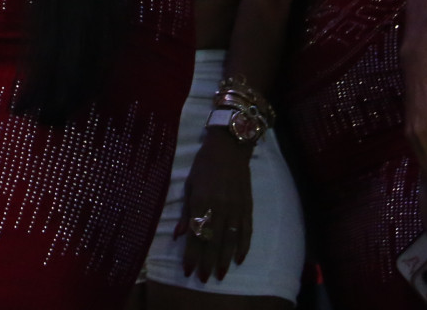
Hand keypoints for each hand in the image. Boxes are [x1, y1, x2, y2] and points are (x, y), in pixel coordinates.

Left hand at [174, 132, 253, 280]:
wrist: (230, 146)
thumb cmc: (204, 163)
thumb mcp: (189, 184)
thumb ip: (185, 211)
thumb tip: (178, 235)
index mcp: (201, 201)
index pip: (196, 234)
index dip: (192, 255)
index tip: (188, 271)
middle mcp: (219, 207)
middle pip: (213, 241)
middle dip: (207, 262)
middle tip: (203, 279)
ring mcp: (236, 208)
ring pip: (230, 240)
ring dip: (224, 259)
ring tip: (219, 275)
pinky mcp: (248, 206)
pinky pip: (246, 231)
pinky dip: (244, 246)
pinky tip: (239, 259)